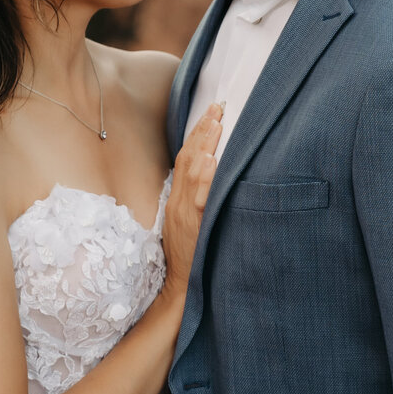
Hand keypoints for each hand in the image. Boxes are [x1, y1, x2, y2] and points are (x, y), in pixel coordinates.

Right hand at [161, 104, 222, 299]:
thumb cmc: (186, 255)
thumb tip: (208, 177)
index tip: (209, 114)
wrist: (178, 286)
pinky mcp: (192, 225)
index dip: (196, 135)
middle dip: (202, 131)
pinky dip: (204, 178)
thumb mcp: (185, 223)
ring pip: (192, 172)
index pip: (184, 159)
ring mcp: (184, 212)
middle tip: (216, 108)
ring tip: (215, 123)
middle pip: (188, 158)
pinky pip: (198, 198)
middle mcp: (178, 201)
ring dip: (204, 145)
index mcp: (176, 199)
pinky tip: (210, 161)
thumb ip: (193, 200)